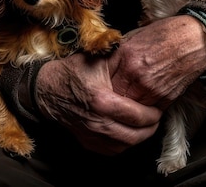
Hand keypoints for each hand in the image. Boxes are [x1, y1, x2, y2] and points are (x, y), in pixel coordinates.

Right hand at [34, 50, 162, 154]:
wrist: (47, 89)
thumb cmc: (72, 72)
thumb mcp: (98, 60)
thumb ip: (121, 60)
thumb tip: (142, 56)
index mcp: (103, 101)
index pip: (137, 116)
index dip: (152, 114)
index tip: (158, 108)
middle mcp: (98, 122)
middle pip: (134, 135)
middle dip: (150, 128)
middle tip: (155, 118)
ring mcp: (91, 134)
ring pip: (124, 146)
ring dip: (138, 138)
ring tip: (145, 126)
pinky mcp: (87, 141)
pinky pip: (111, 150)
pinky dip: (123, 144)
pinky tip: (128, 133)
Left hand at [110, 15, 205, 109]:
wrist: (192, 40)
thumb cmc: (165, 35)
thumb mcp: (134, 37)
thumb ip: (118, 54)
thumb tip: (104, 65)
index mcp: (126, 56)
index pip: (104, 80)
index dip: (102, 84)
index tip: (101, 86)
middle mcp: (136, 74)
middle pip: (115, 97)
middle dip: (113, 98)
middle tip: (111, 97)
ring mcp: (151, 88)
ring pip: (130, 108)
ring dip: (127, 106)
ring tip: (127, 101)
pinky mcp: (164, 99)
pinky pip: (147, 112)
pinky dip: (144, 109)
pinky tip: (143, 101)